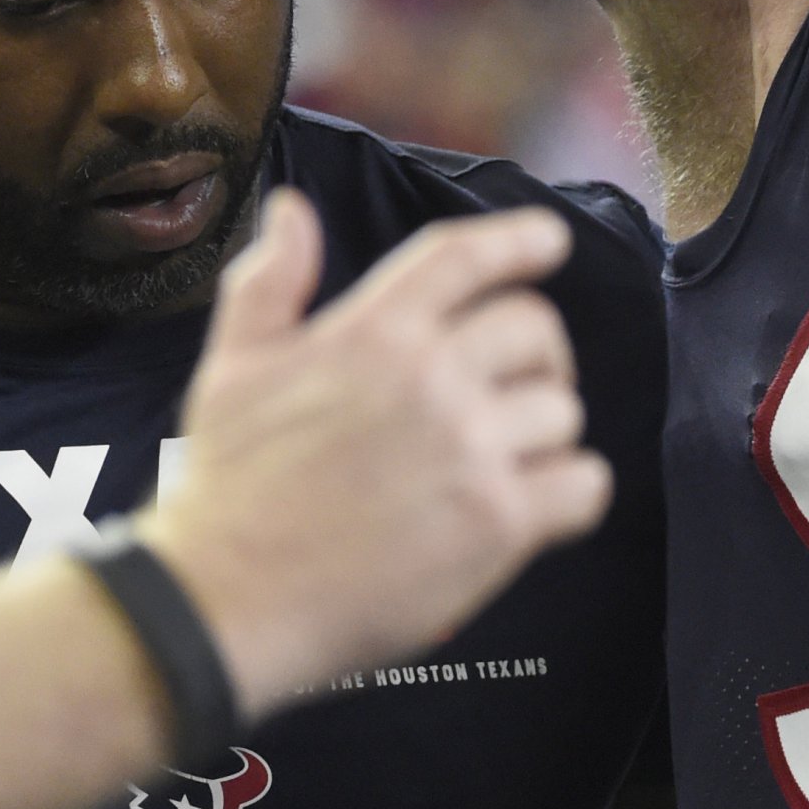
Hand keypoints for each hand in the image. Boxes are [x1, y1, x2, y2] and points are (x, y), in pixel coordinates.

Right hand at [139, 190, 611, 715]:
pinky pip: (585, 483)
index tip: (550, 242)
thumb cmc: (228, 486)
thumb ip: (270, 283)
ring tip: (501, 461)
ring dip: (543, 434)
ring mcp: (470, 449)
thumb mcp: (232, 368)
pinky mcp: (499, 521)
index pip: (466, 256)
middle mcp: (431, 378)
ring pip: (564, 410)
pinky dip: (571, 492)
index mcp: (371, 332)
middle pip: (536, 328)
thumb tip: (293, 209)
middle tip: (514, 389)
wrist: (224, 600)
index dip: (521, 239)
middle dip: (536, 355)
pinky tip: (536, 505)